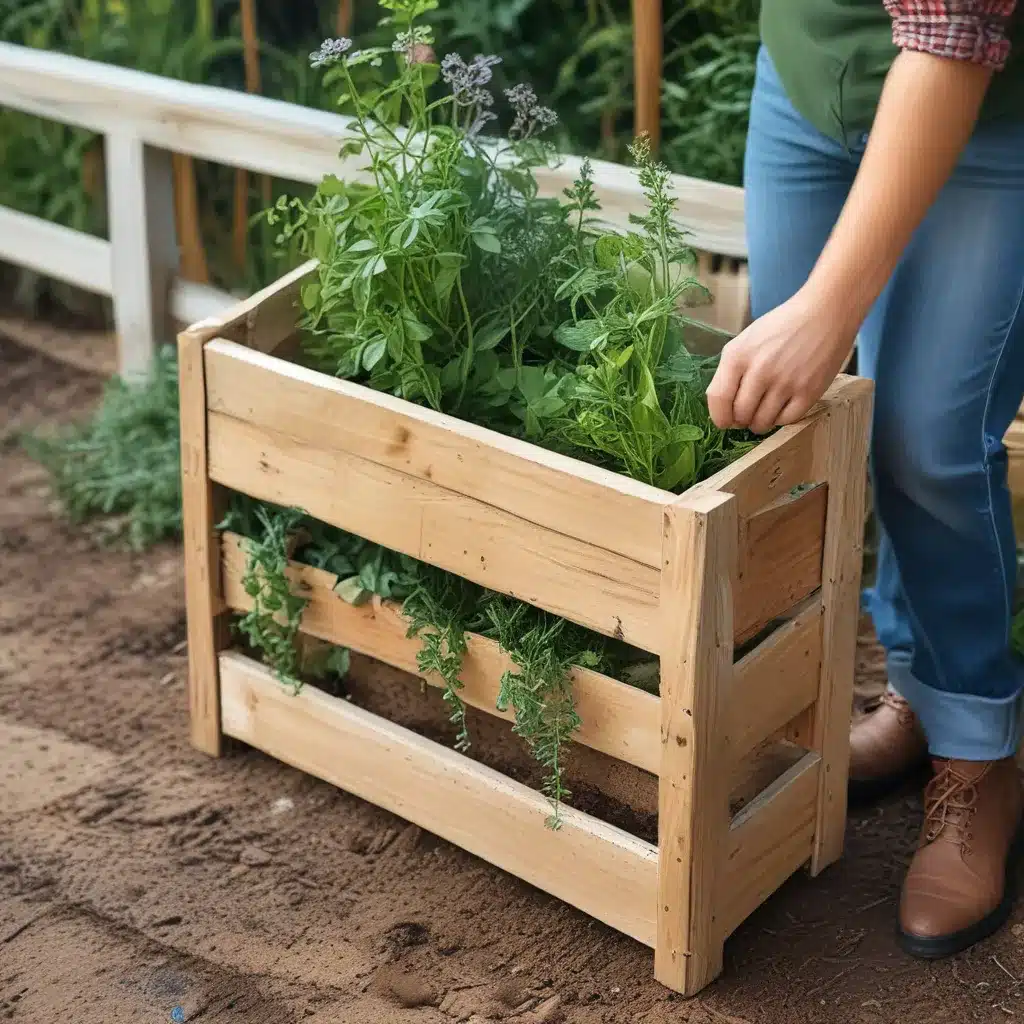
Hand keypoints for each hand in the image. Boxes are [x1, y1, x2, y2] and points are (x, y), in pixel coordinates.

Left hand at [706, 287, 853, 434]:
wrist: (825, 314)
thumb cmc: (782, 326)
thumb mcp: (746, 341)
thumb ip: (730, 371)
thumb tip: (725, 409)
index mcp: (738, 356)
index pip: (718, 398)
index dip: (720, 417)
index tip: (725, 422)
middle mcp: (759, 371)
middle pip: (740, 415)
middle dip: (741, 421)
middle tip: (749, 414)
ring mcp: (785, 383)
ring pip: (763, 422)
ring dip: (760, 423)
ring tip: (764, 413)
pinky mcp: (809, 392)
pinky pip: (787, 420)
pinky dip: (781, 420)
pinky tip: (782, 409)